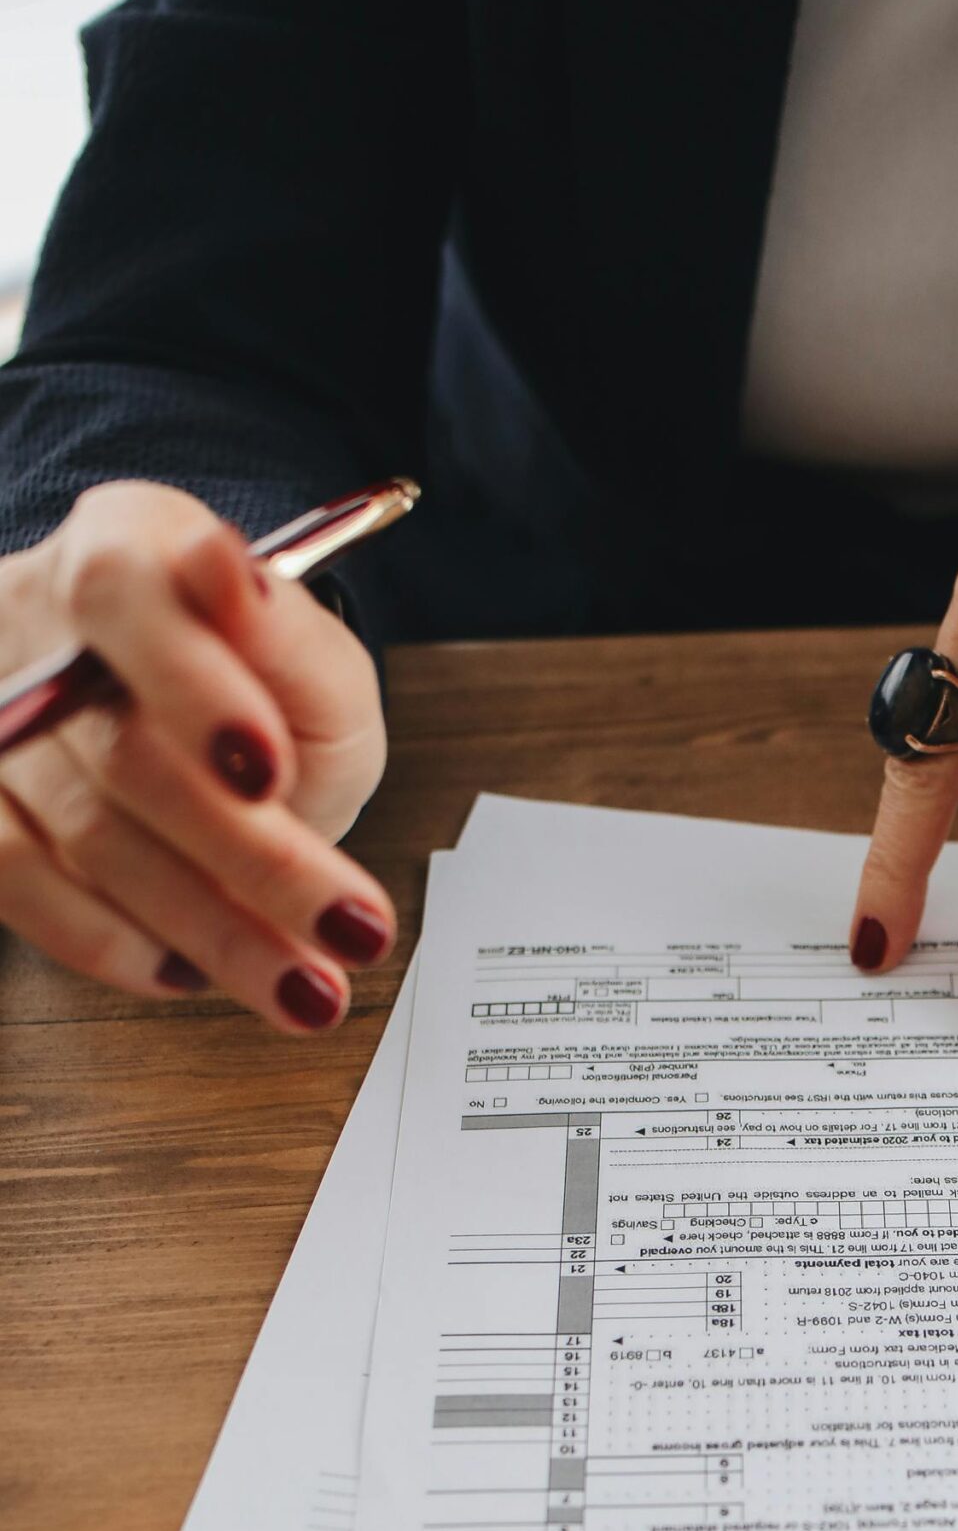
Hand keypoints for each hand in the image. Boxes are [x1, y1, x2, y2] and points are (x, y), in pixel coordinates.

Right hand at [0, 481, 391, 1030]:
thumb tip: (225, 569)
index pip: (128, 593)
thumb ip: (287, 636)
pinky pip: (16, 881)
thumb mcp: (316, 667)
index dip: (194, 687)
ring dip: (210, 927)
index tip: (268, 769)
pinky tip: (188, 971)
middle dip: (256, 858)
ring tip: (306, 985)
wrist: (205, 744)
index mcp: (131, 545)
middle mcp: (41, 621)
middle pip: (128, 750)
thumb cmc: (266, 700)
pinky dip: (110, 940)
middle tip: (350, 926)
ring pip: (87, 834)